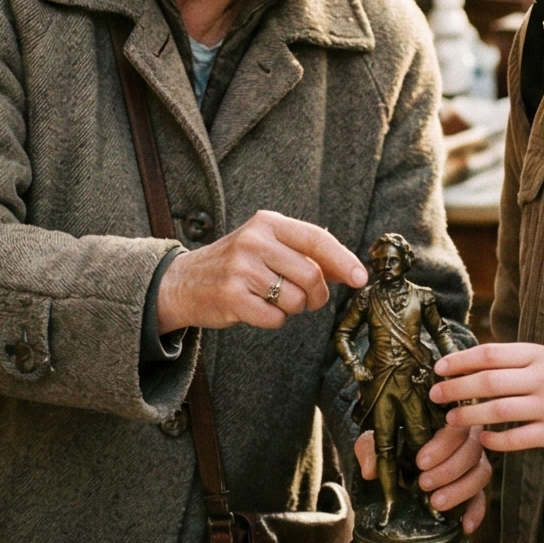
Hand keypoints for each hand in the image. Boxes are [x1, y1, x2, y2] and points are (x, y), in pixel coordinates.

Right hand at [154, 210, 367, 332]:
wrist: (183, 282)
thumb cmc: (236, 264)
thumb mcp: (266, 245)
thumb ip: (305, 254)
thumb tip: (348, 270)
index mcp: (267, 222)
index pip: (316, 239)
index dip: (343, 260)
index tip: (360, 278)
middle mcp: (254, 240)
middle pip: (312, 276)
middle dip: (316, 296)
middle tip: (307, 300)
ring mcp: (241, 268)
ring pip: (295, 301)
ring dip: (291, 308)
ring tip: (270, 299)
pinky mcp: (232, 297)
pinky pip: (275, 319)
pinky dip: (273, 320)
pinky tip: (255, 308)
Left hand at [354, 428, 489, 532]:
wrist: (393, 463)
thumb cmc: (389, 444)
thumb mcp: (374, 441)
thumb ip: (369, 448)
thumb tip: (370, 470)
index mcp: (444, 420)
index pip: (456, 427)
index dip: (443, 445)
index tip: (420, 462)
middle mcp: (466, 439)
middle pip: (473, 450)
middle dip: (449, 470)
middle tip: (424, 484)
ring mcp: (473, 463)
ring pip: (481, 474)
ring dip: (461, 490)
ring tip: (436, 503)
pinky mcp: (475, 487)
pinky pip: (483, 499)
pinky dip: (476, 512)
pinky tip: (465, 525)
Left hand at [430, 343, 543, 453]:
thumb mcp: (541, 359)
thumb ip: (509, 361)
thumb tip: (462, 363)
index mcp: (537, 355)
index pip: (491, 354)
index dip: (461, 360)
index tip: (439, 368)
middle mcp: (542, 378)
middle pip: (490, 381)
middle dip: (457, 388)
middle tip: (436, 394)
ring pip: (499, 410)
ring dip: (470, 415)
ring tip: (451, 420)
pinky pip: (517, 439)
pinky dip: (496, 441)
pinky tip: (483, 439)